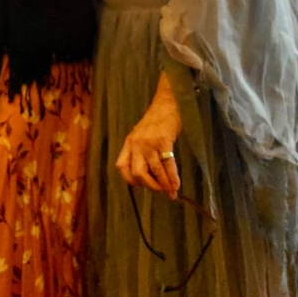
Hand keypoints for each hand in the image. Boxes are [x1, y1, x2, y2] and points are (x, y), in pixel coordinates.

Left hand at [115, 73, 180, 199]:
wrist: (167, 103)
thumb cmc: (156, 120)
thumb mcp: (141, 135)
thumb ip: (140, 151)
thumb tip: (149, 175)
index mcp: (129, 143)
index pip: (121, 166)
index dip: (130, 180)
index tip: (141, 186)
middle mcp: (136, 144)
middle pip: (137, 173)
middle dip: (149, 186)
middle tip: (159, 190)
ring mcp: (149, 143)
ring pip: (154, 171)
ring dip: (164, 185)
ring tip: (171, 192)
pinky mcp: (163, 141)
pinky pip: (168, 164)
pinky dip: (173, 178)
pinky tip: (176, 185)